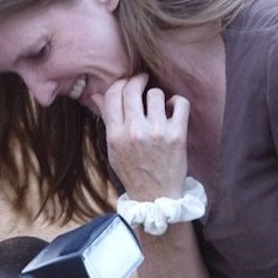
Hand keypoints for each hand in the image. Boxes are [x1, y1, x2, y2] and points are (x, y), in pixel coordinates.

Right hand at [92, 73, 189, 200]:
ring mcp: (156, 132)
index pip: (112, 94)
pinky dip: (177, 102)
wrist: (156, 197)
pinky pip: (180, 103)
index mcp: (116, 135)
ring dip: (157, 96)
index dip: (120, 83)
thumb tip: (97, 95)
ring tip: (159, 106)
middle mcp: (134, 132)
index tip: (128, 83)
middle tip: (144, 82)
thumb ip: (107, 121)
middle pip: (132, 88)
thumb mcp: (113, 150)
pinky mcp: (177, 135)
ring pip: (156, 93)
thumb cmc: (133, 172)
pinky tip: (173, 110)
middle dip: (138, 80)